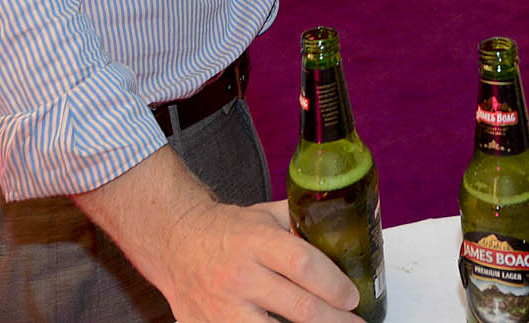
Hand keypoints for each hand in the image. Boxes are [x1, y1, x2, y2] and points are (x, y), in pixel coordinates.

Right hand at [151, 199, 360, 322]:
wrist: (175, 243)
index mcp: (256, 241)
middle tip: (354, 322)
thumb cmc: (225, 230)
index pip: (304, 265)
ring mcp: (223, 308)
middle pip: (300, 308)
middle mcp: (240, 276)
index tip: (352, 297)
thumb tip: (342, 227)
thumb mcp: (263, 215)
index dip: (334, 285)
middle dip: (335, 321)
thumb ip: (299, 221)